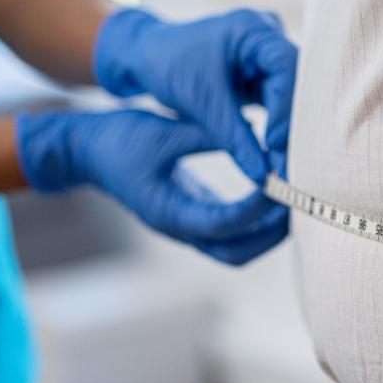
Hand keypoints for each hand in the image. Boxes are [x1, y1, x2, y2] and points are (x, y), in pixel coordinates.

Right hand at [16, 109, 288, 264]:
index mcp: (169, 213)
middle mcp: (180, 228)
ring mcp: (184, 226)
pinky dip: (254, 220)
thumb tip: (254, 132)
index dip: (258, 206)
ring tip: (292, 196)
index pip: (225, 223)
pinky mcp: (189, 214)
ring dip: (267, 230)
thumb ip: (209, 134)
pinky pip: (230, 231)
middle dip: (271, 231)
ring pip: (236, 248)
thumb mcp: (164, 131)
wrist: (85, 150)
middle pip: (238, 252)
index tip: (279, 178)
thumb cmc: (119, 139)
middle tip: (297, 199)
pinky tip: (272, 190)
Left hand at [93, 8, 297, 181]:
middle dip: (292, 125)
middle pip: (296, 83)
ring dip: (287, 131)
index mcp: (252, 29)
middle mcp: (267, 39)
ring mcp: (266, 57)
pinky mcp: (261, 76)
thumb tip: (263, 176)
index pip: (287, 66)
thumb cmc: (168, 66)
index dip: (286, 106)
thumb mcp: (201, 102)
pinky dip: (277, 129)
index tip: (274, 142)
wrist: (147, 58)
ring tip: (285, 168)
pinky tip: (277, 157)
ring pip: (290, 97)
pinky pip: (278, 104)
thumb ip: (235, 139)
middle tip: (290, 165)